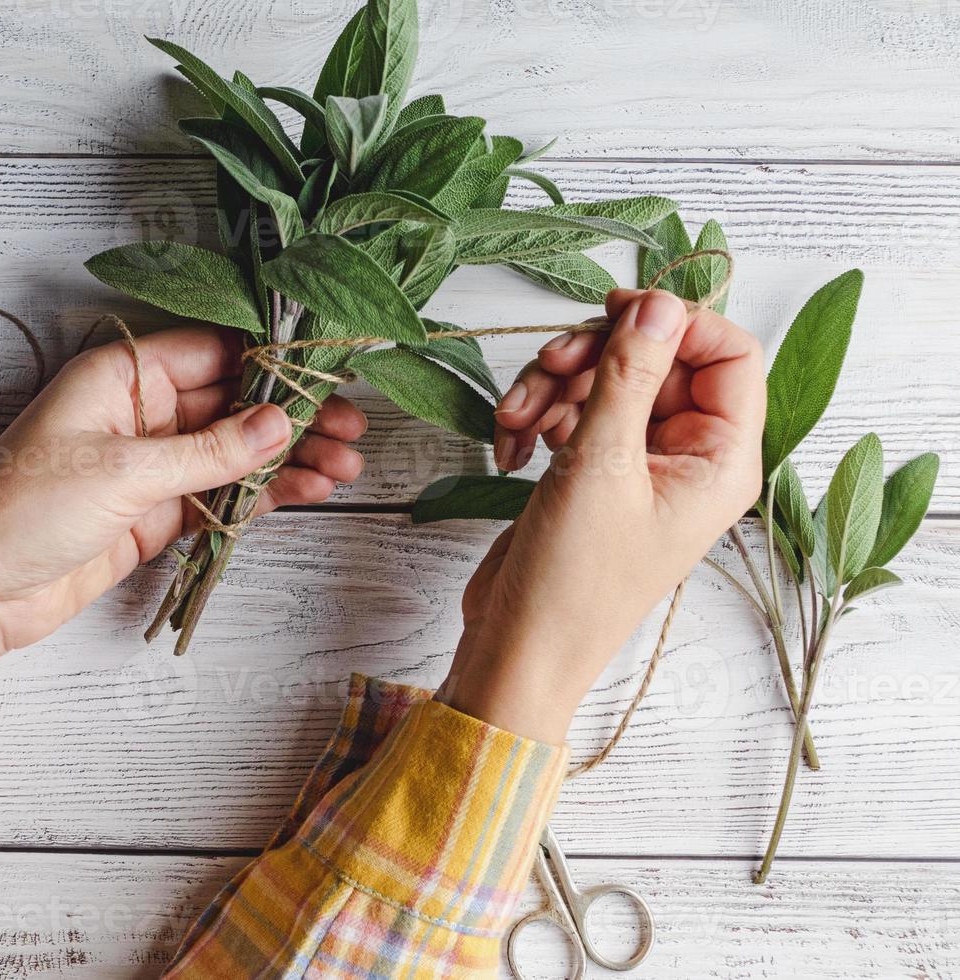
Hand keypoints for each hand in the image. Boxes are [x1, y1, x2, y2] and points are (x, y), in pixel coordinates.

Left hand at [0, 326, 366, 771]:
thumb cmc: (24, 510)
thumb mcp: (123, 472)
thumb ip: (208, 451)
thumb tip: (279, 422)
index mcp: (120, 376)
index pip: (211, 351)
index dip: (272, 358)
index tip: (328, 368)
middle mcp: (139, 413)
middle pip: (232, 403)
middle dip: (292, 415)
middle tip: (352, 427)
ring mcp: (148, 466)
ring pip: (233, 453)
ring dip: (287, 459)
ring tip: (346, 468)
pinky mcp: (153, 515)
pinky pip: (220, 496)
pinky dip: (262, 495)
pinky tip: (308, 492)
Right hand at [440, 289, 764, 742]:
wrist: (519, 648)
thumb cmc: (572, 581)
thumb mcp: (600, 466)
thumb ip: (628, 375)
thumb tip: (657, 303)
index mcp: (722, 461)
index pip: (729, 354)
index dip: (677, 322)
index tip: (616, 310)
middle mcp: (689, 457)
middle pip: (659, 359)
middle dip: (596, 355)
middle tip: (550, 365)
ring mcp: (640, 465)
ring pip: (608, 380)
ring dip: (555, 386)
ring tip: (516, 419)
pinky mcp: (595, 473)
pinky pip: (575, 412)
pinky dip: (540, 415)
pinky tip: (511, 445)